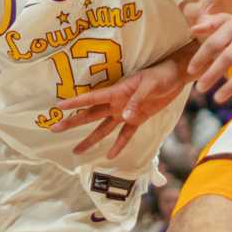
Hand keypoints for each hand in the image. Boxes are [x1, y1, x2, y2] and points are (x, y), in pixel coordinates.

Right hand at [52, 57, 190, 159]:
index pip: (91, 98)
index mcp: (116, 91)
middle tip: (55, 129)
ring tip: (77, 151)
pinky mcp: (138, 119)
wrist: (176, 77)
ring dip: (90, 139)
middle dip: (73, 122)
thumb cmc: (161, 75)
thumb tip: (125, 117)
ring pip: (103, 128)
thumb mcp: (149, 86)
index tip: (58, 108)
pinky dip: (119, 145)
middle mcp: (116, 103)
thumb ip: (136, 101)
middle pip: (90, 114)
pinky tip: (109, 155)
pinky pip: (126, 134)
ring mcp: (126, 112)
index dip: (74, 103)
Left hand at [188, 12, 231, 105]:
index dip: (201, 57)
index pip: (214, 42)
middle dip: (213, 74)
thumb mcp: (228, 21)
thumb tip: (193, 29)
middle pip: (229, 57)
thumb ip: (210, 24)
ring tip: (217, 98)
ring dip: (231, 86)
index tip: (190, 71)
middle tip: (200, 88)